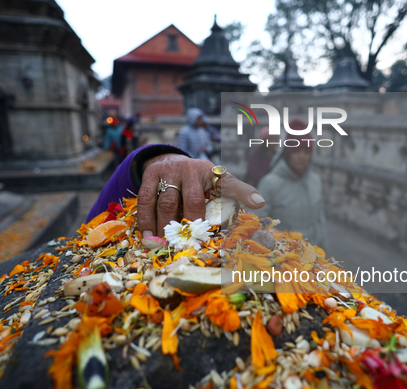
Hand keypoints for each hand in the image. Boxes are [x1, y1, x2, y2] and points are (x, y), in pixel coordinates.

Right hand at [138, 154, 264, 236]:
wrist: (171, 161)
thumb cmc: (199, 181)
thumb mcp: (217, 183)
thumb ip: (236, 194)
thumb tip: (260, 203)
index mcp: (214, 174)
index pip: (231, 183)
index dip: (245, 193)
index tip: (259, 203)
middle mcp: (193, 170)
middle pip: (194, 201)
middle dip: (192, 225)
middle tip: (190, 246)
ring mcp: (171, 171)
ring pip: (167, 202)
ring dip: (165, 227)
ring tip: (164, 246)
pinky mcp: (152, 174)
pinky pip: (147, 200)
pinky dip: (146, 220)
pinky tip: (147, 236)